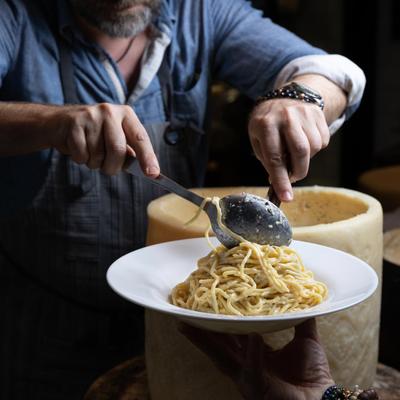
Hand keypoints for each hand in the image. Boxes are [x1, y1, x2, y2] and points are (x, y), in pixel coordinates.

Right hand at [49, 103, 159, 175]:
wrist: (60, 123)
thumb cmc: (95, 135)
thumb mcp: (116, 137)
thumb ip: (130, 153)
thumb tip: (150, 172)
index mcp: (126, 115)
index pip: (140, 138)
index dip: (147, 157)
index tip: (152, 174)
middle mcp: (110, 112)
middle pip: (118, 149)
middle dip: (113, 166)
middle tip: (108, 169)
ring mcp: (91, 116)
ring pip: (98, 154)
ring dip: (94, 163)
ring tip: (90, 153)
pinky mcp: (74, 123)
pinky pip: (81, 154)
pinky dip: (81, 159)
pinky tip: (78, 149)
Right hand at [180, 318, 333, 399]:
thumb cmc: (312, 374)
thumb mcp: (305, 340)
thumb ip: (300, 319)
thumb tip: (303, 295)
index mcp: (252, 354)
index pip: (230, 335)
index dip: (218, 321)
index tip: (206, 304)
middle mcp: (244, 365)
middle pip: (216, 345)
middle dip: (199, 331)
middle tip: (182, 315)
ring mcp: (247, 377)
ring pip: (221, 358)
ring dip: (205, 341)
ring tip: (190, 325)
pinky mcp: (257, 387)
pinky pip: (252, 367)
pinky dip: (253, 352)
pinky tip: (252, 336)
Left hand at [248, 98, 329, 201]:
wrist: (285, 96)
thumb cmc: (267, 123)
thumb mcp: (257, 138)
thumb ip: (267, 159)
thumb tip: (279, 183)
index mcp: (266, 124)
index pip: (275, 157)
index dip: (281, 180)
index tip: (286, 197)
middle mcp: (286, 117)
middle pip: (300, 151)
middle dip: (299, 172)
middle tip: (293, 178)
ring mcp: (304, 113)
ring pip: (314, 147)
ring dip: (306, 159)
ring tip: (295, 153)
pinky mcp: (317, 114)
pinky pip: (323, 140)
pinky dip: (315, 148)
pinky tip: (304, 141)